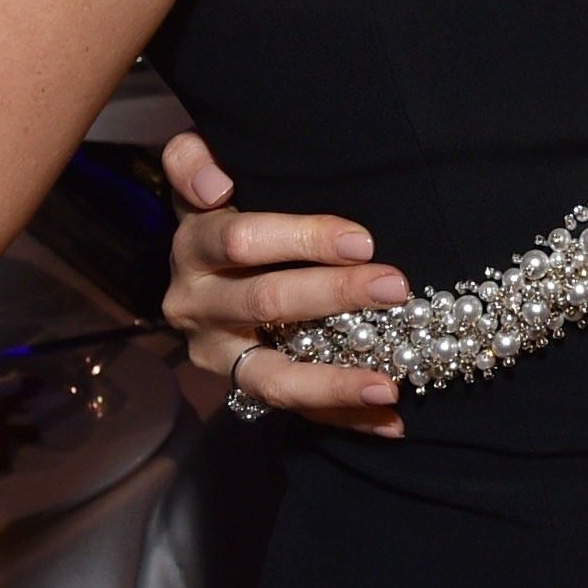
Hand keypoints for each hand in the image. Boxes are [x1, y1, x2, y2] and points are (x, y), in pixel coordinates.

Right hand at [162, 132, 408, 434]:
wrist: (199, 273)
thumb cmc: (222, 217)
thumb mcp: (196, 181)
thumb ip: (190, 163)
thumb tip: (212, 182)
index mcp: (194, 246)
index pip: (242, 240)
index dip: (300, 238)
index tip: (363, 240)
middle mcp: (197, 305)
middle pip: (268, 301)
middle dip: (337, 295)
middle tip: (397, 287)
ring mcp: (215, 355)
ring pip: (273, 377)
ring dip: (335, 384)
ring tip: (388, 388)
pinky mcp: (238, 389)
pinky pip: (294, 409)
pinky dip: (343, 417)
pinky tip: (391, 424)